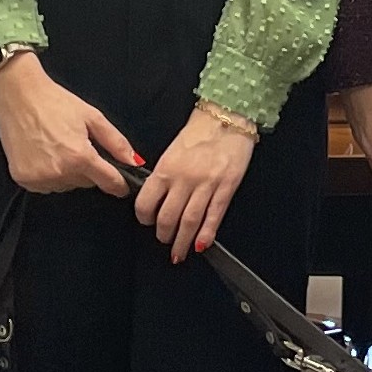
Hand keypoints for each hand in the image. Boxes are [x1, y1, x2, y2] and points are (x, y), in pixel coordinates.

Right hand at [0, 53, 144, 196]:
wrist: (18, 95)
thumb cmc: (54, 102)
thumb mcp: (92, 117)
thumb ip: (116, 142)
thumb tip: (134, 161)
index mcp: (79, 157)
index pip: (109, 182)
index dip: (119, 185)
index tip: (122, 185)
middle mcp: (60, 172)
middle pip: (86, 183)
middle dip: (88, 168)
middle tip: (76, 144)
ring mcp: (40, 178)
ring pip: (66, 185)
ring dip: (67, 172)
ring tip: (57, 146)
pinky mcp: (23, 179)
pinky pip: (46, 186)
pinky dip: (49, 174)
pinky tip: (44, 154)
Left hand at [134, 104, 256, 261]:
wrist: (227, 118)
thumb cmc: (198, 133)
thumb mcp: (171, 151)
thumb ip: (162, 175)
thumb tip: (155, 199)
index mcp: (166, 168)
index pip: (146, 202)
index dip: (144, 217)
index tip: (146, 222)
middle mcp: (184, 179)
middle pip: (168, 217)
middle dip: (164, 235)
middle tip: (164, 240)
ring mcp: (206, 185)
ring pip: (190, 221)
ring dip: (183, 241)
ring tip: (179, 252)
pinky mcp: (226, 188)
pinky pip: (214, 216)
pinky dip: (207, 234)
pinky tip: (201, 245)